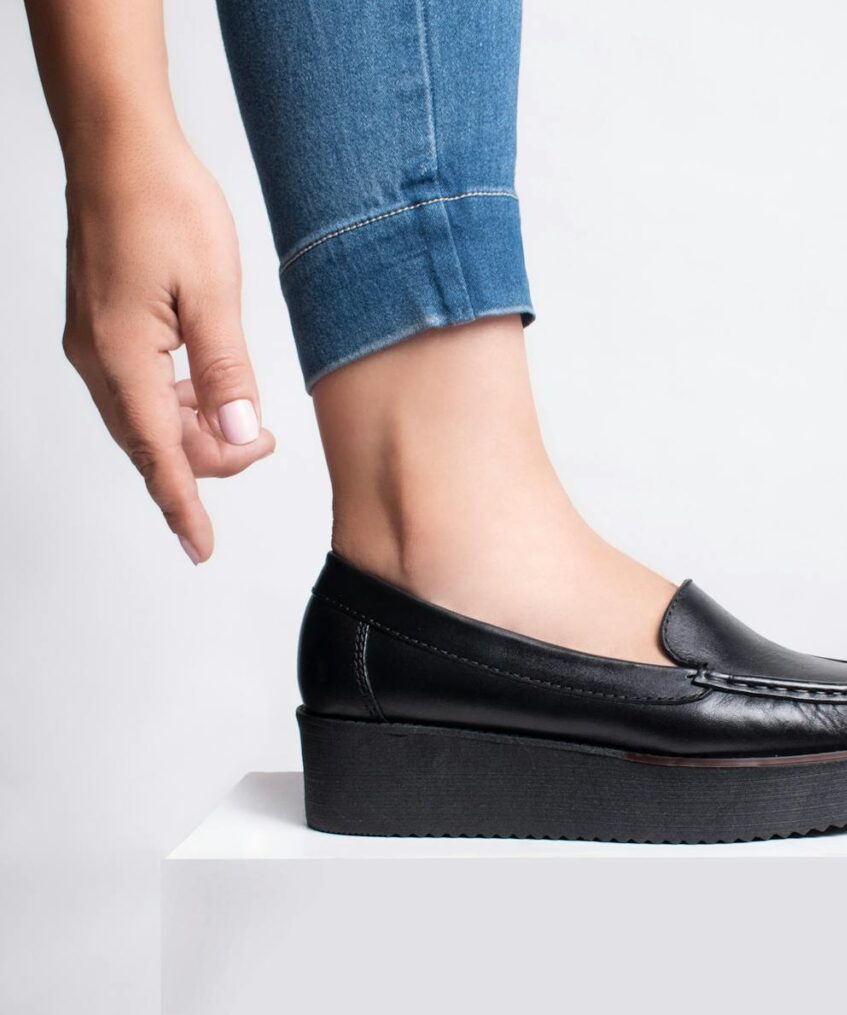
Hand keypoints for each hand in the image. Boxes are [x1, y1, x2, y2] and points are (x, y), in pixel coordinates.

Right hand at [61, 133, 273, 563]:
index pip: (158, 456)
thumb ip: (227, 373)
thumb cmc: (165, 206)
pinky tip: (212, 392)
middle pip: (154, 443)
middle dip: (208, 459)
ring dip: (196, 432)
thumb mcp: (212, 294)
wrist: (121, 148)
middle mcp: (98, 360)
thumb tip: (239, 434)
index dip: (183, 507)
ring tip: (247, 421)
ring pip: (148, 420)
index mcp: (123, 358)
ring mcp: (96, 345)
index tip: (200, 548)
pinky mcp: (105, 329)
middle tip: (263, 444)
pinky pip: (143, 390)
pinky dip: (180, 404)